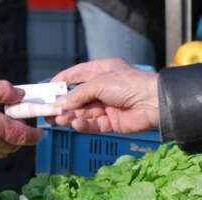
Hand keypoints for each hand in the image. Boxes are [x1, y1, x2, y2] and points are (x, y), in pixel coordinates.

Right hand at [45, 58, 159, 133]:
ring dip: (71, 116)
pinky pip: (93, 124)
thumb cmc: (130, 84)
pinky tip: (75, 125)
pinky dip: (83, 125)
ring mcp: (107, 106)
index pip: (77, 75)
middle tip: (48, 112)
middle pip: (78, 98)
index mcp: (102, 71)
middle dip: (64, 105)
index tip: (47, 90)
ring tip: (59, 120)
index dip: (62, 82)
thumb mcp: (99, 83)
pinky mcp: (111, 122)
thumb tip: (59, 104)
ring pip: (83, 113)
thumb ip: (78, 94)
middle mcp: (104, 88)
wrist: (154, 103)